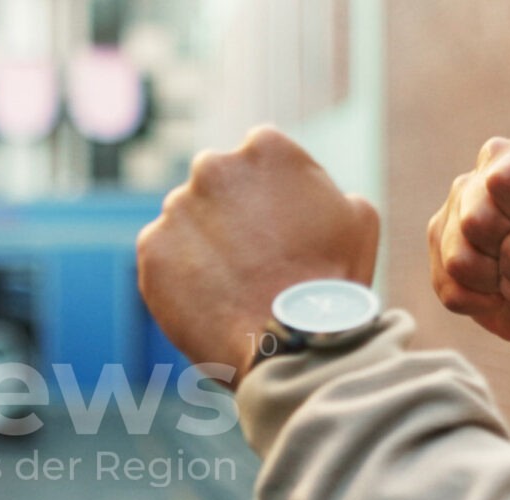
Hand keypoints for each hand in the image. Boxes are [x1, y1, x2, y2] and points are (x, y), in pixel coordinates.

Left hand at [137, 126, 379, 386]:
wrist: (290, 342)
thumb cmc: (332, 281)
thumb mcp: (358, 218)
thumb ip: (324, 189)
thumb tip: (306, 194)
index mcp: (265, 147)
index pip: (258, 160)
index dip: (270, 195)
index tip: (277, 226)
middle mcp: (212, 166)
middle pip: (216, 185)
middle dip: (229, 212)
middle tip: (251, 257)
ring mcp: (176, 207)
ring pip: (186, 221)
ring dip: (202, 245)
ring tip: (232, 286)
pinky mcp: (152, 248)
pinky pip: (164, 257)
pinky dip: (179, 276)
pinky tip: (208, 300)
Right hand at [429, 124, 509, 343]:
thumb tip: (505, 260)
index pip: (507, 180)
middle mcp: (491, 165)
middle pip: (477, 220)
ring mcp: (458, 201)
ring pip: (459, 259)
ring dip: (497, 281)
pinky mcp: (437, 238)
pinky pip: (449, 284)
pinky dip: (480, 299)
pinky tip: (496, 286)